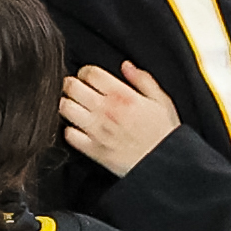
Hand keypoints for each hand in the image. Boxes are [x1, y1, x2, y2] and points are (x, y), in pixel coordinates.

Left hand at [59, 62, 181, 176]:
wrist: (165, 164)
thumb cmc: (165, 133)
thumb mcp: (161, 101)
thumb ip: (143, 80)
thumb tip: (126, 66)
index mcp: (123, 95)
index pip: (90, 73)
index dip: (85, 72)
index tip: (86, 76)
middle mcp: (106, 110)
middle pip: (72, 87)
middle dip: (71, 84)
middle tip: (75, 88)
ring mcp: (97, 130)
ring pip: (65, 108)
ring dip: (67, 104)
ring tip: (75, 106)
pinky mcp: (93, 150)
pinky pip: (69, 134)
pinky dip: (70, 130)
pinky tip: (78, 128)